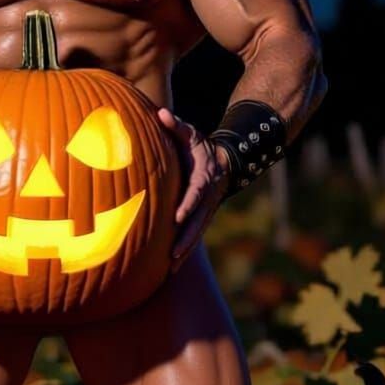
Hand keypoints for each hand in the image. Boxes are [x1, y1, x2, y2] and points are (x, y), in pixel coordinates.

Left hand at [157, 109, 230, 273]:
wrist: (223, 161)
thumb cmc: (199, 146)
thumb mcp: (190, 133)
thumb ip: (176, 126)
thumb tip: (161, 114)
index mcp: (203, 178)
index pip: (195, 193)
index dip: (188, 205)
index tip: (178, 216)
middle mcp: (206, 199)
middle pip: (196, 222)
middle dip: (185, 239)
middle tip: (172, 255)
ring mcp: (205, 211)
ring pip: (196, 234)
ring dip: (184, 251)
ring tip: (170, 269)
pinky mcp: (201, 219)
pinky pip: (193, 237)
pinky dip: (184, 252)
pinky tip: (171, 270)